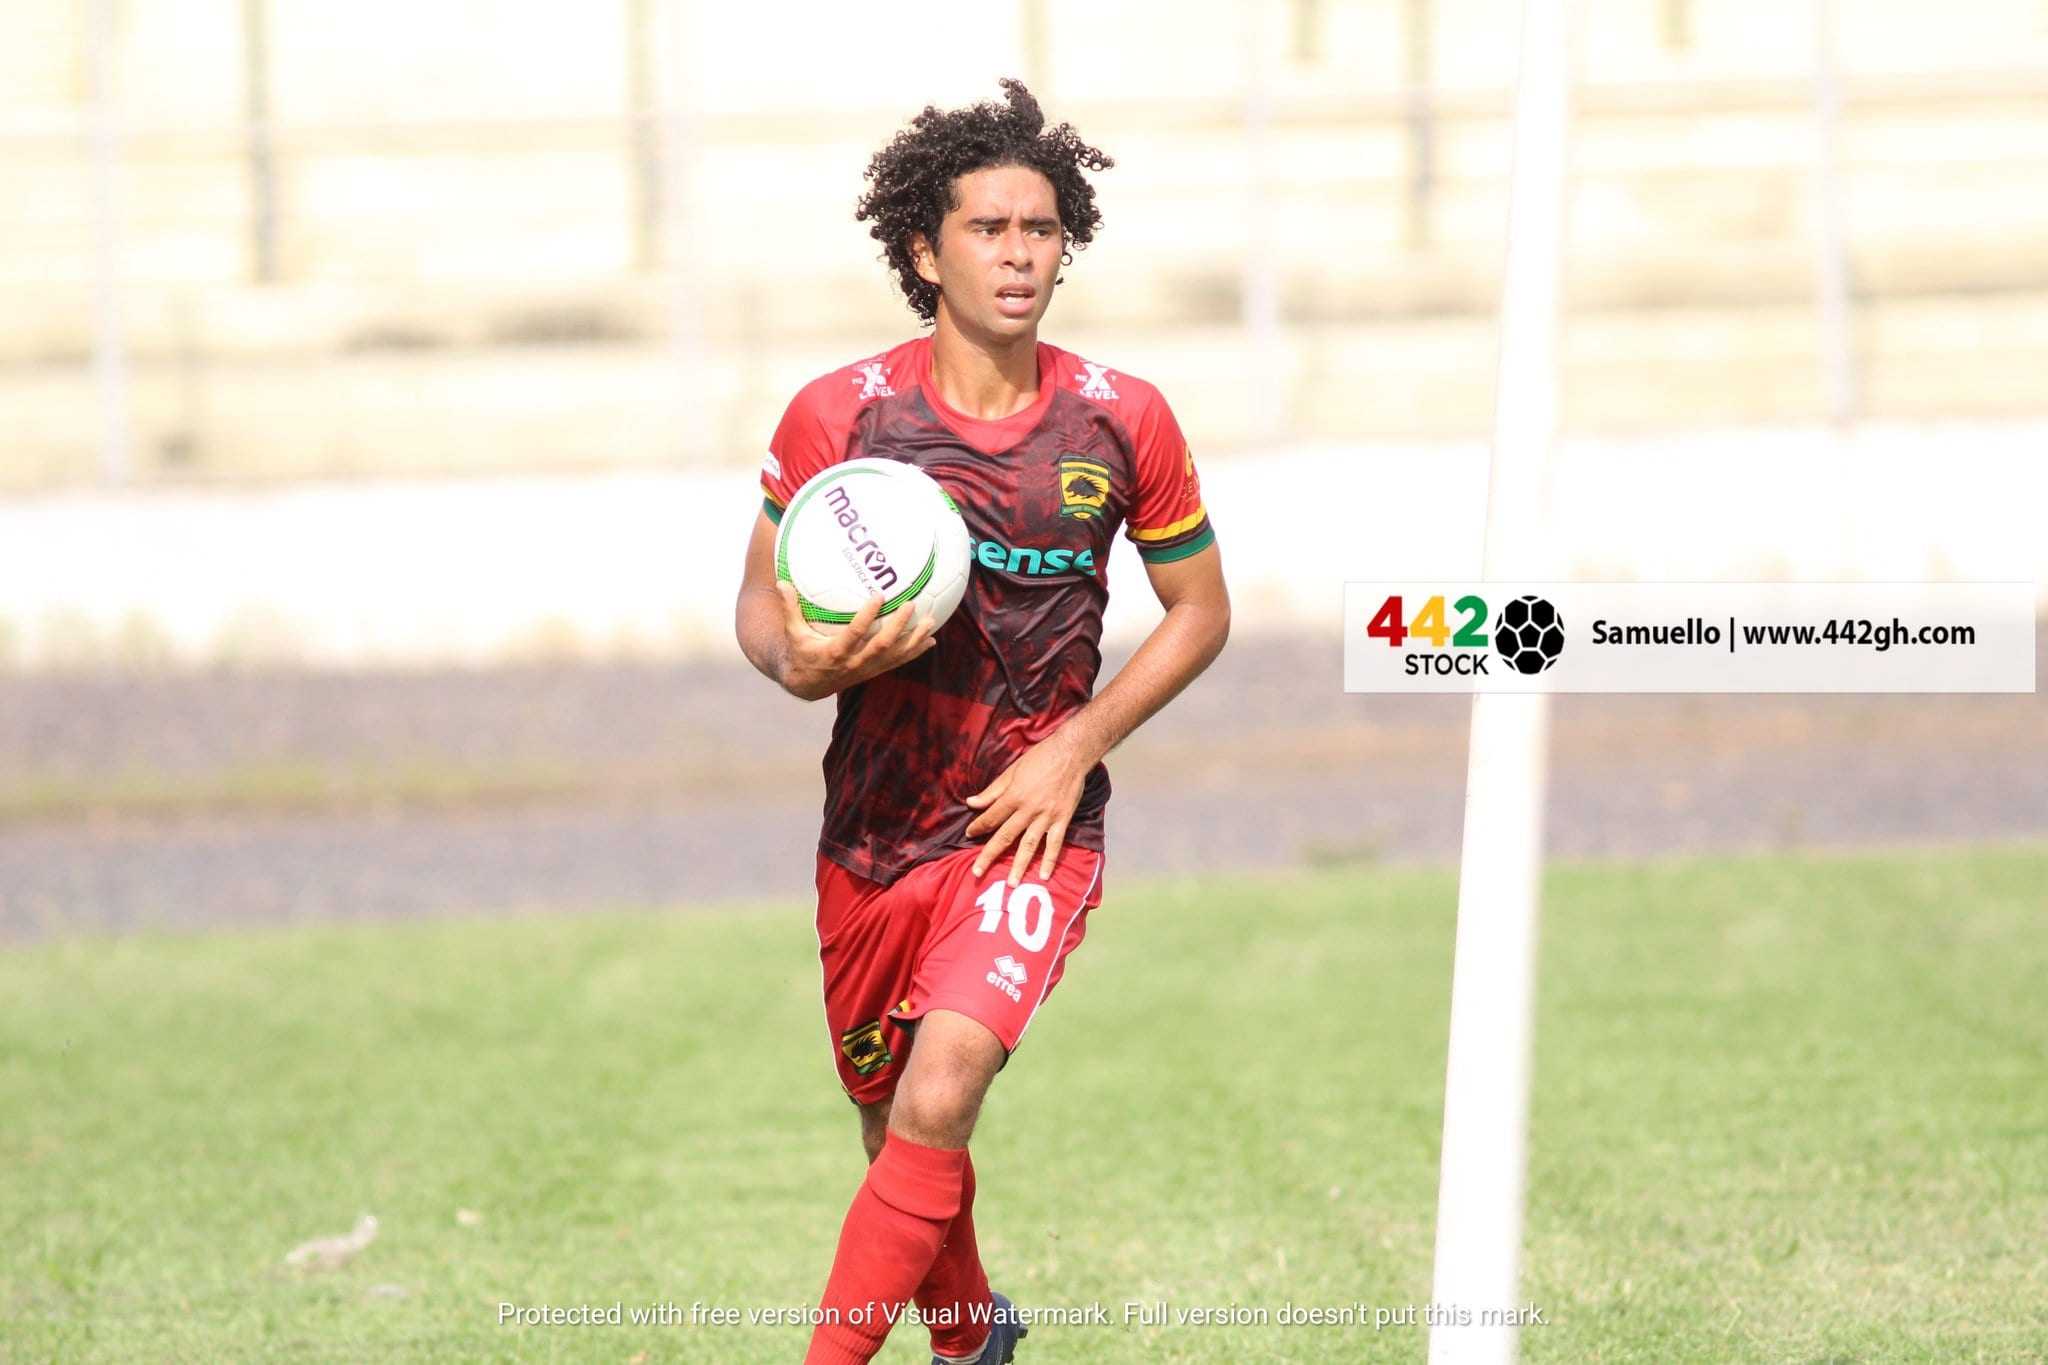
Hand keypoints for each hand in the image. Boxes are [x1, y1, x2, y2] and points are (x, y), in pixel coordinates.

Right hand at [774, 581, 936, 700]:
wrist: (808, 684)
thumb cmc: (800, 651)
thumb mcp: (792, 631)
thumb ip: (789, 607)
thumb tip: (781, 581)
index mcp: (835, 652)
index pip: (855, 634)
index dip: (867, 616)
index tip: (879, 595)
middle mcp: (854, 663)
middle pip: (882, 645)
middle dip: (899, 626)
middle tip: (912, 605)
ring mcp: (867, 669)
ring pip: (895, 655)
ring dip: (914, 639)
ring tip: (931, 621)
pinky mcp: (874, 671)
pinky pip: (898, 662)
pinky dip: (915, 651)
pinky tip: (931, 640)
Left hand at [965, 729, 1095, 885]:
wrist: (1071, 754)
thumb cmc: (1040, 759)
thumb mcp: (1012, 771)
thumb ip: (992, 791)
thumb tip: (971, 802)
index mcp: (1014, 796)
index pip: (991, 817)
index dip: (978, 827)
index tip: (969, 835)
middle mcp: (1028, 810)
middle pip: (1005, 836)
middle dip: (989, 855)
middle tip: (977, 872)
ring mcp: (1046, 817)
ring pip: (1029, 845)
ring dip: (1019, 865)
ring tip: (1010, 884)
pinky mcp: (1062, 820)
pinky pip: (1055, 844)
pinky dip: (1050, 860)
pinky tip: (1044, 875)